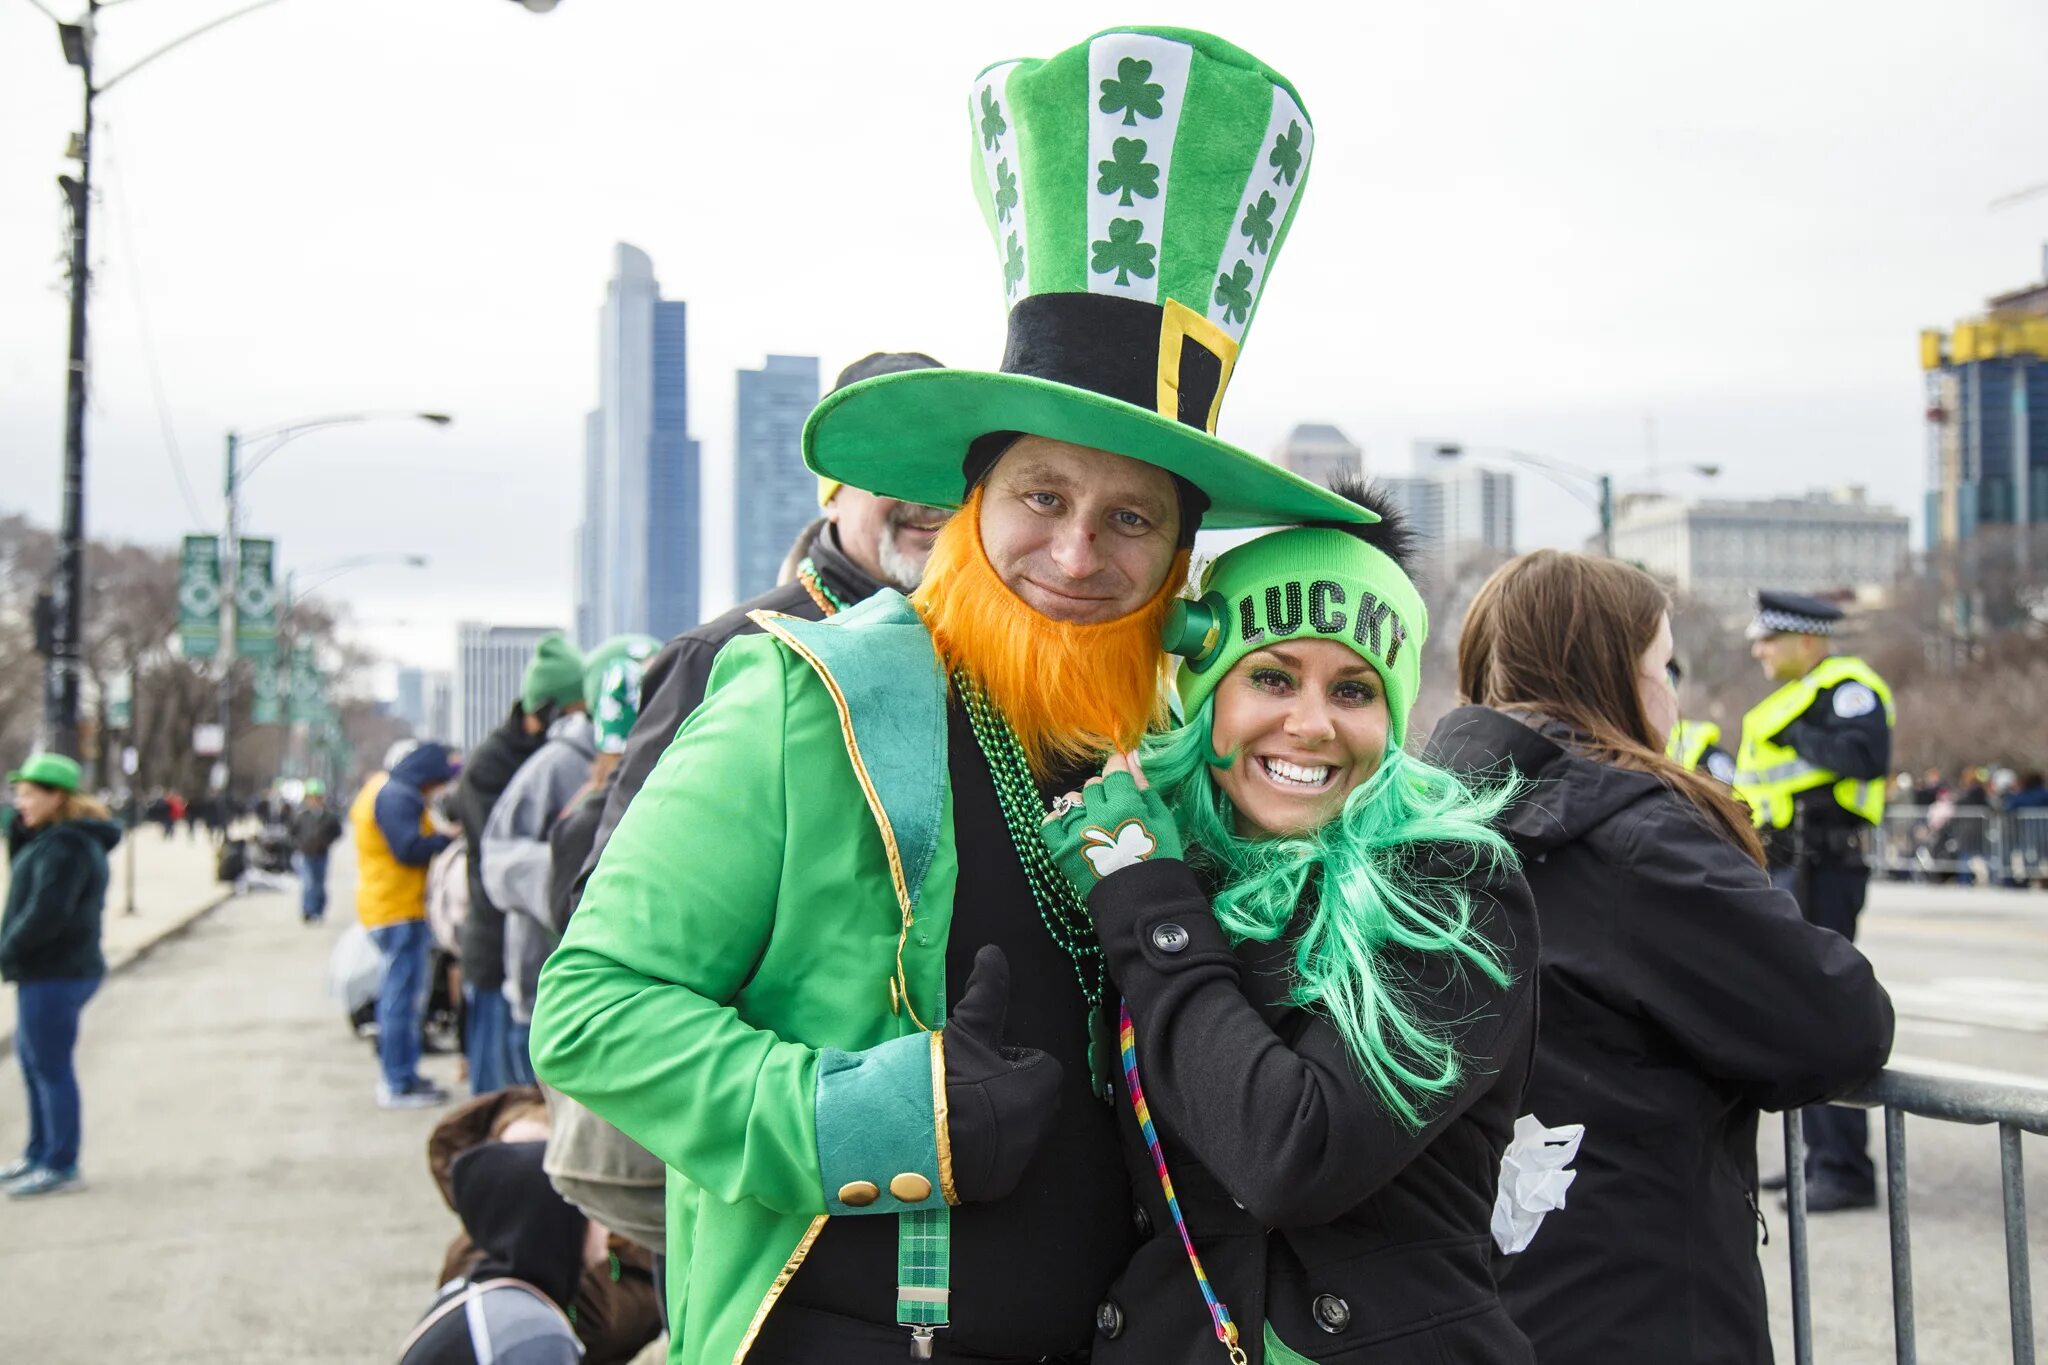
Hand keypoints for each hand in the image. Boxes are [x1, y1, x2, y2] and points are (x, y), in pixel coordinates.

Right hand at [943, 946, 1064, 1203]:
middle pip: (1035, 1099)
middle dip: (1011, 1090)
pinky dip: (985, 1151)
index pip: (1041, 1065)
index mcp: (1038, 1087)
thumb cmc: (937, 1075)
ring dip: (998, 1119)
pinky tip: (953, 1140)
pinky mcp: (996, 1188)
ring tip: (956, 1111)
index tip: (978, 1061)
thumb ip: (988, 991)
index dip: (1010, 1058)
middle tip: (966, 1084)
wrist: (897, 1136)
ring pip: (1020, 1130)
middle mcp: (1038, 1128)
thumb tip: (993, 951)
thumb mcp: (965, 1029)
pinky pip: (1002, 1161)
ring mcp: (1018, 1162)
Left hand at [1041, 753, 1183, 893]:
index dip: (1118, 768)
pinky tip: (1072, 825)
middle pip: (1093, 786)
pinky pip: (1049, 825)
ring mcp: (1076, 835)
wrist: (1143, 902)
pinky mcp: (1062, 852)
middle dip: (1105, 791)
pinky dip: (1057, 821)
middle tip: (1116, 807)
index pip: (1114, 771)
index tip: (1122, 774)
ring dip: (1084, 804)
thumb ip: (1145, 787)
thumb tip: (1131, 757)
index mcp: (1125, 806)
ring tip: (1096, 819)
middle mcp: (1097, 817)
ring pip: (1071, 801)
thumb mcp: (1162, 820)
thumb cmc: (1159, 858)